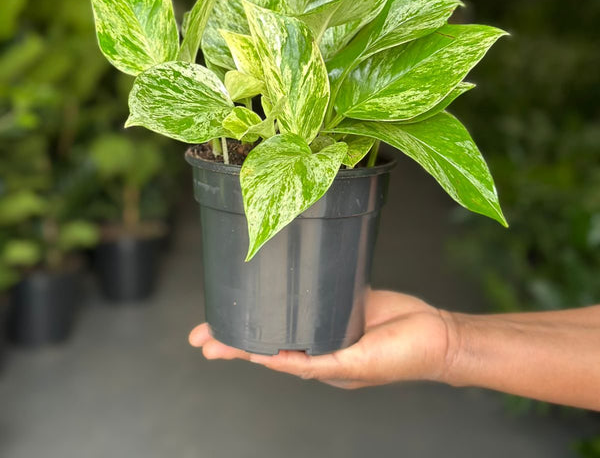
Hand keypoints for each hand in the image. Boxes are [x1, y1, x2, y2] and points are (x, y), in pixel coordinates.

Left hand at [188, 289, 451, 388]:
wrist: (437, 333)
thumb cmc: (402, 356)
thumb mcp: (357, 366)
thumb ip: (320, 365)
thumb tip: (280, 363)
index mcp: (320, 365)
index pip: (270, 357)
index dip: (239, 351)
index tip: (209, 346)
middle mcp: (320, 343)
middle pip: (270, 337)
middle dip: (234, 336)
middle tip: (199, 333)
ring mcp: (330, 319)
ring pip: (286, 313)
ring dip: (257, 312)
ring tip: (225, 309)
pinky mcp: (343, 296)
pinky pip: (311, 292)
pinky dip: (289, 290)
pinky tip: (271, 283)